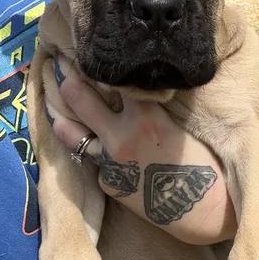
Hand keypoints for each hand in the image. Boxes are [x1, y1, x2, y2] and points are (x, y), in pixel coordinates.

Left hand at [47, 55, 236, 244]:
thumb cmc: (205, 164)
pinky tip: (90, 142)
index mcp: (143, 115)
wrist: (208, 210)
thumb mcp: (178, 124)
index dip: (93, 62)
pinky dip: (93, 150)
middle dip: (64, 74)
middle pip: (77, 96)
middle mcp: (120, 136)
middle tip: (56, 60)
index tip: (82, 49)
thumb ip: (148, 108)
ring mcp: (110, 163)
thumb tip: (126, 91)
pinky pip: (94, 162)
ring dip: (56, 111)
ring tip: (51, 95)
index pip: (107, 77)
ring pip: (68, 131)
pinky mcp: (109, 185)